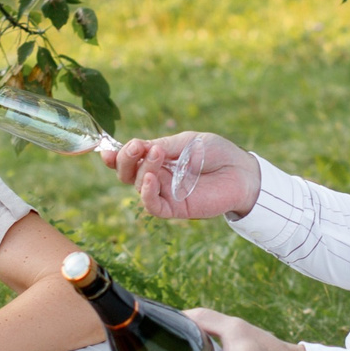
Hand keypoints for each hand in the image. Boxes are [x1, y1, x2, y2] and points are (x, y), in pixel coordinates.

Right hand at [102, 131, 260, 219]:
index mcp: (158, 158)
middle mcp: (158, 176)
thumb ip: (164, 146)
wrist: (242, 171)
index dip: (115, 155)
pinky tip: (151, 180)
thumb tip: (138, 147)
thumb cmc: (217, 153)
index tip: (108, 149)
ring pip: (137, 186)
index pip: (130, 158)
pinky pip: (152, 206)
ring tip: (156, 154)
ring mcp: (165, 192)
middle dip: (124, 160)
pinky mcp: (176, 208)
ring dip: (141, 169)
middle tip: (136, 148)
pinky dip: (146, 193)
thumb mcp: (187, 142)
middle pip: (127, 173)